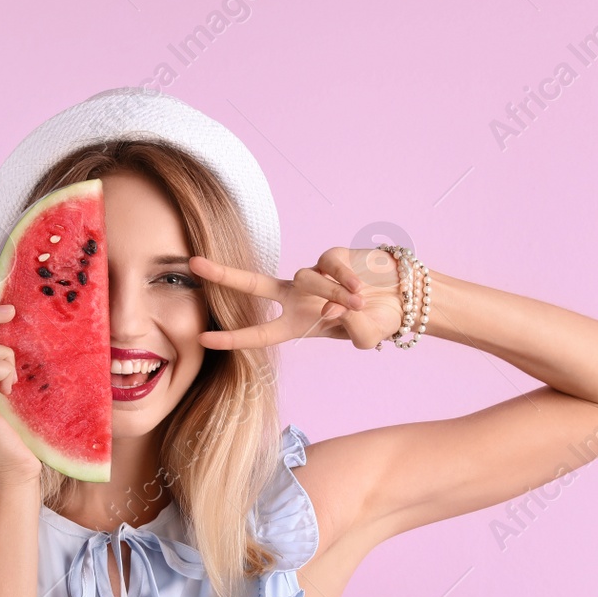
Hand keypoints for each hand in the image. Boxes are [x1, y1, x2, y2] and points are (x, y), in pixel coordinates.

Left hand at [189, 248, 404, 350]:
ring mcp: (312, 275)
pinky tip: (363, 291)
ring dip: (334, 294)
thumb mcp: (364, 337)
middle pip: (253, 285)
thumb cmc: (378, 321)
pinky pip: (331, 267)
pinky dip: (346, 281)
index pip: (258, 333)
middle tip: (194, 264)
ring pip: (308, 280)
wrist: (403, 297)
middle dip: (223, 274)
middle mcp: (297, 298)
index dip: (231, 338)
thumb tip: (332, 307)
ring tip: (360, 304)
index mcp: (297, 324)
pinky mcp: (330, 257)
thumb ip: (349, 329)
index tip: (203, 339)